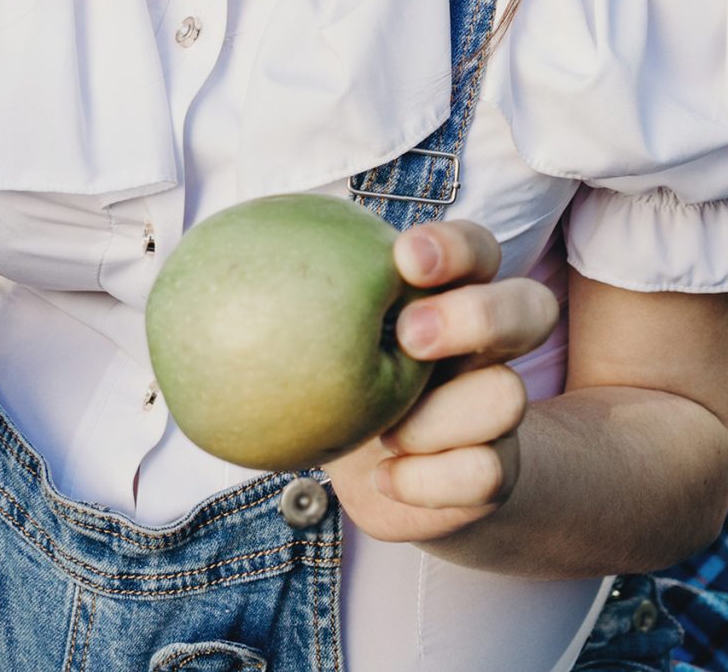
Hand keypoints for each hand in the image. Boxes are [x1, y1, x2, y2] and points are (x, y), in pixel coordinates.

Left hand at [322, 220, 557, 543]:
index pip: (477, 251)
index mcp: (452, 295)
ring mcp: (495, 409)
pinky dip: (427, 480)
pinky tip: (384, 477)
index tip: (405, 256)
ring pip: (506, 396)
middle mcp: (486, 346)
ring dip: (440, 417)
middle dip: (474, 315)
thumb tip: (198, 254)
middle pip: (529, 307)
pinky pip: (482, 474)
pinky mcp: (492, 472)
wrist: (386, 473)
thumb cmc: (341, 382)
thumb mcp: (322, 337)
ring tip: (387, 433)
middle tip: (409, 335)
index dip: (455, 247)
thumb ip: (293, 299)